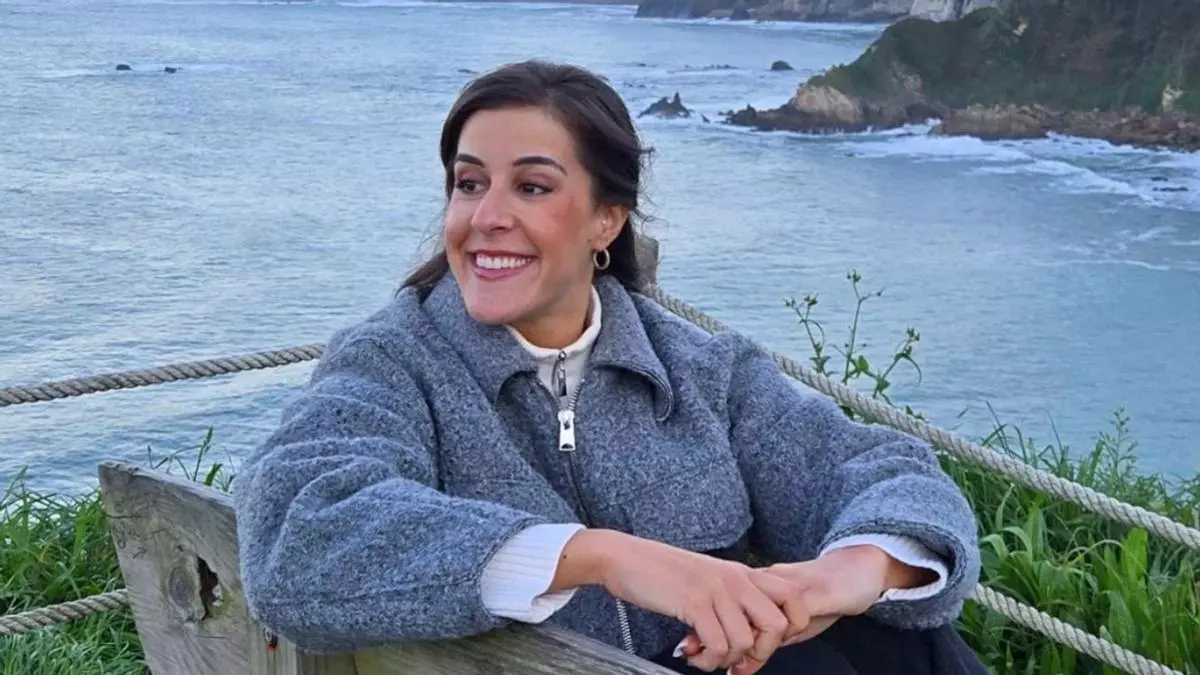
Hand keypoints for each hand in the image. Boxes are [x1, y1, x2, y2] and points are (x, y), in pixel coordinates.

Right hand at [552, 529, 810, 672]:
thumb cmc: (662, 573)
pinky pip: (718, 646)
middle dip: (761, 653)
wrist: (624, 557)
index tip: (761, 645)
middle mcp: (736, 580)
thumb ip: (731, 601)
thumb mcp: (708, 580)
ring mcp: (716, 591)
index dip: (790, 630)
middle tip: (736, 661)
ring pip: (746, 642)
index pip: (795, 599)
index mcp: (743, 573)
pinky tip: (690, 652)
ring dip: (725, 660)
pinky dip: (706, 661)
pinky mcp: (694, 604)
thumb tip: (747, 643)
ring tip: (703, 655)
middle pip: (778, 626)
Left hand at [675, 545, 935, 670]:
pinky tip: (772, 646)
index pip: (719, 608)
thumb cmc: (822, 597)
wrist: (859, 568)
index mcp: (755, 587)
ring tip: (746, 661)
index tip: (692, 653)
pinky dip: (774, 635)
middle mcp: (764, 584)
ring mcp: (785, 588)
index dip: (704, 633)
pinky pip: (785, 616)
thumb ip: (762, 639)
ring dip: (746, 643)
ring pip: (753, 615)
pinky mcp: (809, 594)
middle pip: (728, 610)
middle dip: (717, 641)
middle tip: (717, 664)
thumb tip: (738, 664)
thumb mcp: (787, 623)